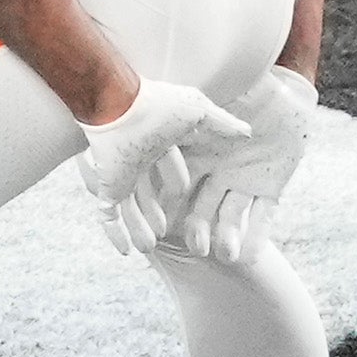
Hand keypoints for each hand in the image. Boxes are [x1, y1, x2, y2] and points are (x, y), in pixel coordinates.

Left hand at [74, 78, 253, 256]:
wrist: (121, 106)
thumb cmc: (159, 106)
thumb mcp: (198, 113)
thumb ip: (221, 124)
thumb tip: (247, 133)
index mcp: (160, 143)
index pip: (173, 174)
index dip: (181, 190)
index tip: (197, 207)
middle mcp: (140, 160)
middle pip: (152, 196)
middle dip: (160, 215)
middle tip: (179, 237)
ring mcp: (122, 175)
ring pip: (132, 210)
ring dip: (141, 229)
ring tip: (151, 247)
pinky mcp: (109, 187)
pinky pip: (110, 217)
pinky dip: (117, 233)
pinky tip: (127, 249)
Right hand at [172, 66, 315, 262]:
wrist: (285, 91)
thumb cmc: (247, 88)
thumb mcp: (215, 97)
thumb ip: (195, 116)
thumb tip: (164, 128)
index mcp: (197, 153)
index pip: (175, 184)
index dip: (166, 206)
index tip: (159, 228)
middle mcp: (215, 172)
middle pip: (200, 206)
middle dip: (196, 227)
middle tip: (194, 248)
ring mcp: (241, 182)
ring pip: (230, 214)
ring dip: (226, 234)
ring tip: (222, 255)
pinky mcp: (269, 188)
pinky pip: (263, 215)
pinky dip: (256, 233)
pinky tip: (248, 254)